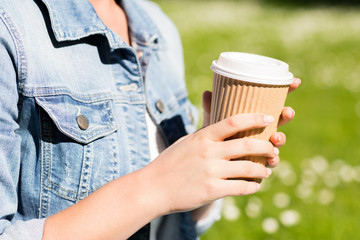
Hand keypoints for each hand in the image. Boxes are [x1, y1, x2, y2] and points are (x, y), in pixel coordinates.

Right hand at [149, 113, 275, 212]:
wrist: (154, 187)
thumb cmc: (171, 162)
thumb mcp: (187, 141)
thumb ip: (206, 131)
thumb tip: (223, 122)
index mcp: (202, 136)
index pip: (233, 121)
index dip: (254, 118)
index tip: (269, 118)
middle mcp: (208, 152)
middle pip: (247, 145)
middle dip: (266, 147)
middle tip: (273, 149)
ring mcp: (210, 172)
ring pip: (248, 168)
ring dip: (263, 170)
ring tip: (266, 170)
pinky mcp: (212, 191)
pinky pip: (241, 188)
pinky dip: (252, 187)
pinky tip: (254, 185)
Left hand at [201, 77, 300, 167]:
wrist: (211, 162)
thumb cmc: (216, 138)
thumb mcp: (214, 122)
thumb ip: (211, 109)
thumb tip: (207, 92)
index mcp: (255, 116)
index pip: (273, 101)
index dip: (286, 91)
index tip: (295, 82)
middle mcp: (263, 129)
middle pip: (280, 120)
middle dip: (287, 115)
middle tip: (288, 111)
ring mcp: (264, 146)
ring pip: (278, 140)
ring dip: (281, 138)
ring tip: (276, 137)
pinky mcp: (261, 162)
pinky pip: (271, 160)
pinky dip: (273, 159)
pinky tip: (272, 158)